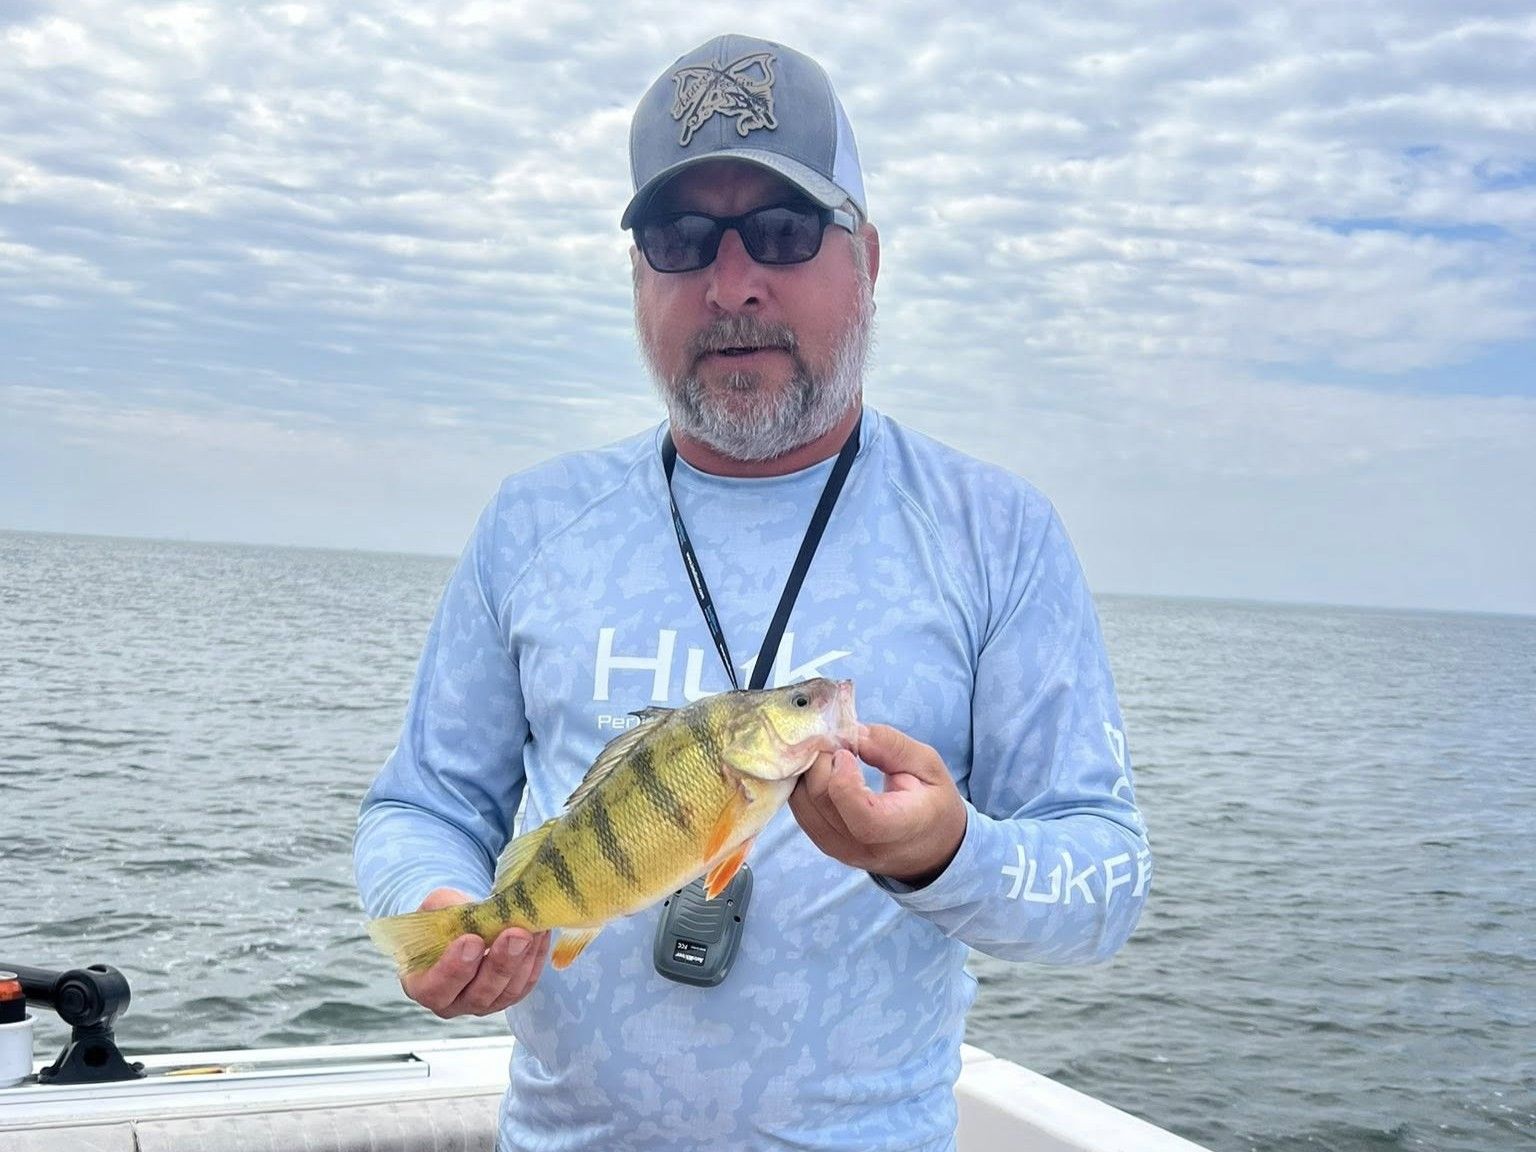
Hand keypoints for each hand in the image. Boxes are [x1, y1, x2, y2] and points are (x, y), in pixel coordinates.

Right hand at [400, 888, 549, 1018]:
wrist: (463, 924)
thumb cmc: (443, 918)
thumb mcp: (436, 907)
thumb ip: (446, 909)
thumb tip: (470, 911)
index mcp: (423, 985)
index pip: (436, 988)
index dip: (454, 968)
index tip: (472, 940)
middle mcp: (453, 1002)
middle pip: (478, 994)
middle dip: (500, 964)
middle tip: (515, 934)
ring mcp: (483, 1003)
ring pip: (507, 992)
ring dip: (523, 960)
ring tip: (533, 929)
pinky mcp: (509, 995)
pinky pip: (525, 983)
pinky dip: (536, 958)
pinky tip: (541, 933)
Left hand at [789, 723, 967, 886]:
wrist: (928, 848)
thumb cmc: (932, 802)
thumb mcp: (928, 765)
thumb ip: (892, 746)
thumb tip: (851, 731)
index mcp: (900, 829)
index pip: (862, 816)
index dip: (844, 779)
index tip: (848, 751)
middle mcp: (865, 846)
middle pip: (822, 800)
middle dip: (821, 759)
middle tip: (836, 739)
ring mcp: (839, 849)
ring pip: (802, 803)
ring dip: (808, 768)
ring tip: (830, 751)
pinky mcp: (823, 843)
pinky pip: (799, 809)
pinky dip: (802, 782)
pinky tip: (821, 766)